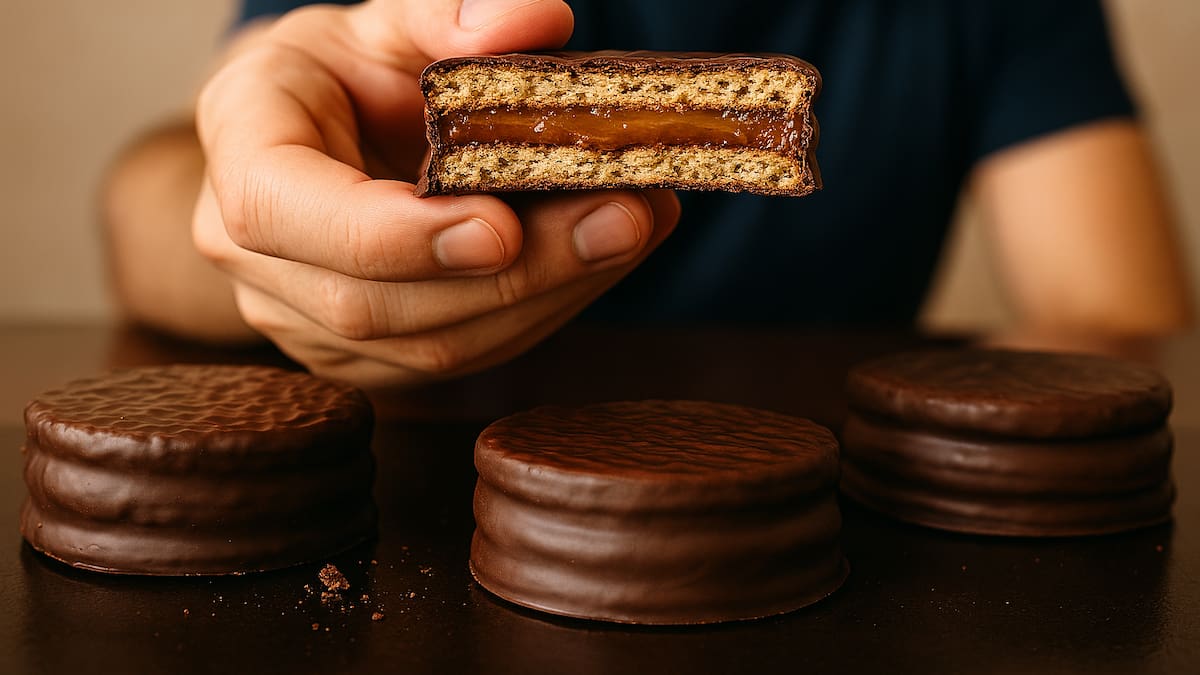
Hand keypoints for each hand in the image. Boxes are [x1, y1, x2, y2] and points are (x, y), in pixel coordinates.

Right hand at [192, 0, 680, 387]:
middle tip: (623, 220)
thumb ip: (449, 16)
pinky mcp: (369, 357)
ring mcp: (309, 322)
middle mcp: (256, 258)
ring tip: (632, 231)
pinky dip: (543, 310)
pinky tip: (601, 259)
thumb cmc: (340, 77)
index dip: (394, 235)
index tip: (500, 227)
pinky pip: (461, 356)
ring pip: (430, 346)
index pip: (286, 213)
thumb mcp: (383, 24)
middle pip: (377, 303)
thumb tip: (539, 22)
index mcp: (243, 154)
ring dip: (548, 295)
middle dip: (514, 273)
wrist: (312, 142)